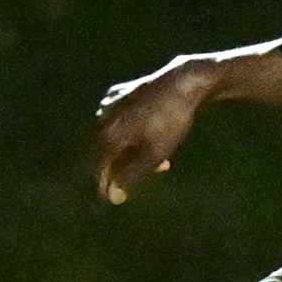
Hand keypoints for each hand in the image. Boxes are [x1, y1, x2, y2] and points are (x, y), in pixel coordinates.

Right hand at [91, 61, 222, 203]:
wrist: (184, 82)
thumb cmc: (170, 121)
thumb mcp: (154, 154)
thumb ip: (131, 176)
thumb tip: (113, 196)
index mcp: (107, 134)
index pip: (97, 167)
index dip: (104, 186)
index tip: (111, 199)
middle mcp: (102, 118)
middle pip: (104, 151)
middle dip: (120, 168)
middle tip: (140, 178)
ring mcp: (110, 102)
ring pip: (113, 135)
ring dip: (129, 152)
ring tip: (158, 160)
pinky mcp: (121, 92)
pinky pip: (119, 119)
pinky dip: (131, 133)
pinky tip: (148, 136)